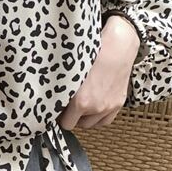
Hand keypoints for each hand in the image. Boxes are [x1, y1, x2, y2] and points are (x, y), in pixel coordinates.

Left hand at [58, 15, 140, 129]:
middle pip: (77, 125)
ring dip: (85, 117)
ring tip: (82, 105)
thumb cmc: (93, 54)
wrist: (118, 46)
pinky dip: (99, 117)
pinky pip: (105, 121)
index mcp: (80, 102)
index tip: (58, 109)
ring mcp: (108, 107)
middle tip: (69, 105)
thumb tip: (53, 101)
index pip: (65, 124)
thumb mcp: (71, 73)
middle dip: (71, 116)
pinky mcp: (118, 104)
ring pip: (91, 124)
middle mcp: (95, 107)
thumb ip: (63, 91)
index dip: (60, 116)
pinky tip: (94, 106)